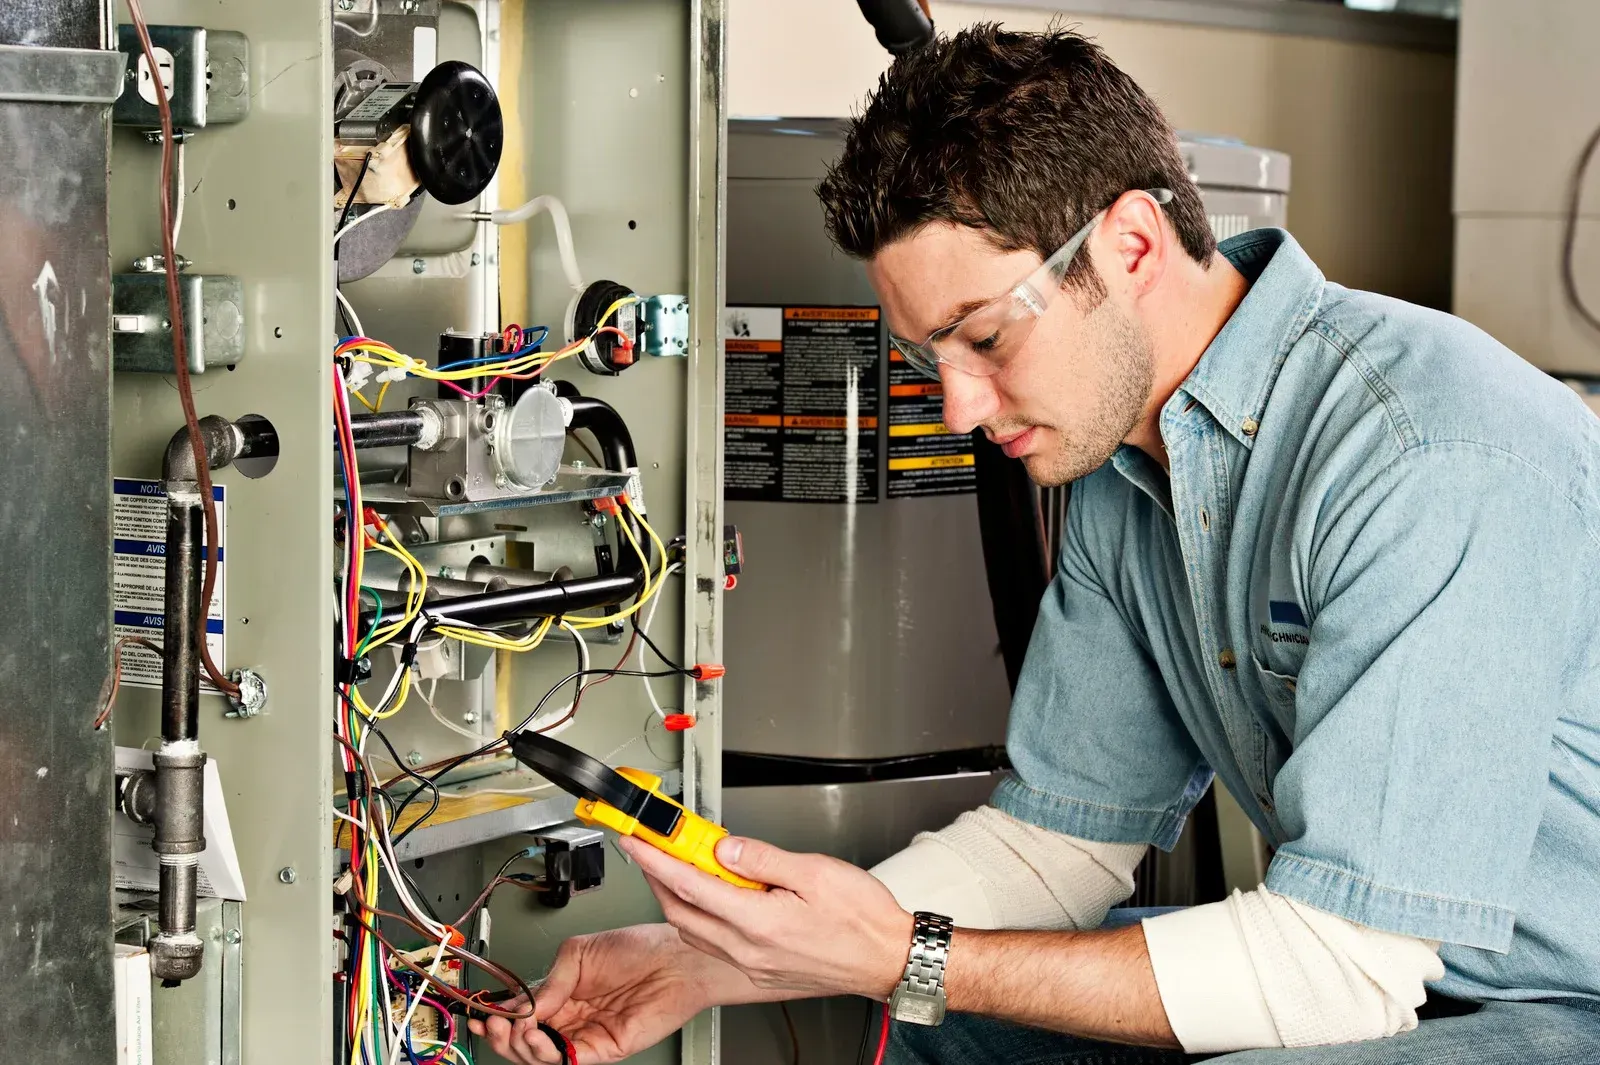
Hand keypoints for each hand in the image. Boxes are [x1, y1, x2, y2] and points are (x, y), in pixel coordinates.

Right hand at [467, 924, 725, 1063]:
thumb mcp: (580, 952)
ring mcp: (586, 1034)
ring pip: (541, 1055)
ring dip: (521, 1045)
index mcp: (563, 991)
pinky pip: (568, 1060)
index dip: (499, 1017)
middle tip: (494, 1024)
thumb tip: (524, 1005)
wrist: (676, 959)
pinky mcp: (603, 1049)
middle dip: (503, 1035)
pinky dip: (547, 1054)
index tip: (481, 1016)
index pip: (522, 1012)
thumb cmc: (640, 947)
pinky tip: (538, 1038)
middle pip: (526, 1039)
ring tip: (517, 1029)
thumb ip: (550, 980)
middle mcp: (572, 1015)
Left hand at [621, 834, 913, 1000]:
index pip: (689, 885)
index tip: (636, 839)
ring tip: (679, 866)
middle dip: (657, 878)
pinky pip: (715, 944)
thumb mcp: (815, 871)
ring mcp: (753, 965)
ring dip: (677, 899)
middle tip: (651, 849)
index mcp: (758, 923)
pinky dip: (700, 917)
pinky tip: (712, 898)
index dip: (656, 858)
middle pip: (681, 912)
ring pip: (694, 931)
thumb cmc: (863, 919)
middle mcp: (749, 950)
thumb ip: (762, 858)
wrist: (888, 958)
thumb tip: (724, 847)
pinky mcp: (761, 971)